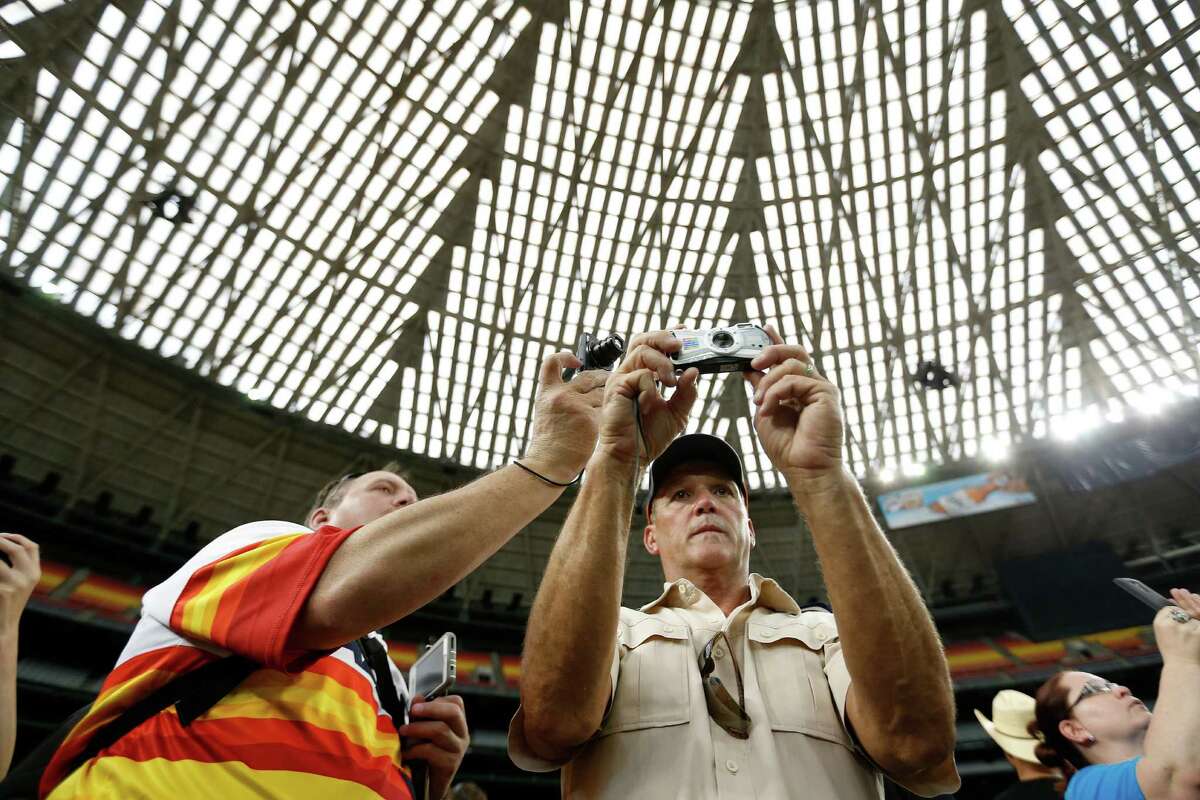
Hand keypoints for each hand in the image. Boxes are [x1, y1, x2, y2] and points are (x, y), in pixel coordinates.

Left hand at [0, 534, 39, 644]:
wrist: (4, 629)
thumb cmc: (6, 605)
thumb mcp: (19, 586)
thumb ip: (17, 568)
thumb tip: (4, 544)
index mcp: (35, 574)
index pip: (31, 547)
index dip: (17, 537)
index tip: (2, 534)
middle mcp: (29, 577)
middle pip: (17, 549)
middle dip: (0, 540)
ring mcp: (16, 584)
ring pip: (0, 562)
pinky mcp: (2, 591)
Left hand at [399, 694, 468, 799]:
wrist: (429, 784)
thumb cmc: (426, 754)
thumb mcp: (424, 731)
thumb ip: (422, 714)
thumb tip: (417, 698)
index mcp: (457, 723)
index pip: (456, 703)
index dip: (436, 701)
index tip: (417, 704)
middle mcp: (462, 734)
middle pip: (453, 713)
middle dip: (430, 709)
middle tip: (412, 711)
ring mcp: (458, 749)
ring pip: (441, 730)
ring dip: (418, 728)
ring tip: (403, 731)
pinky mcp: (450, 764)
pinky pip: (432, 751)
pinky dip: (415, 749)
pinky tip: (406, 752)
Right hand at [523, 351, 606, 482]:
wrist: (550, 464)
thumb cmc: (550, 444)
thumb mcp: (546, 414)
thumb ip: (559, 399)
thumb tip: (579, 388)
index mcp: (547, 393)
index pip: (552, 362)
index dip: (566, 357)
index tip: (577, 361)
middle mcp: (561, 395)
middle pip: (588, 375)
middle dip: (602, 378)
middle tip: (609, 382)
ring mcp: (577, 405)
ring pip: (602, 391)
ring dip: (610, 395)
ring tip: (615, 401)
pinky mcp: (591, 418)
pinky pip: (607, 407)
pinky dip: (612, 411)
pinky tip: (615, 416)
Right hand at [597, 331, 698, 465]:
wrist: (632, 456)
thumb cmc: (647, 436)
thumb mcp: (677, 413)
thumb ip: (687, 393)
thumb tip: (694, 371)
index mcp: (643, 375)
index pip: (653, 346)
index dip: (668, 335)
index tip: (686, 331)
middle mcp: (630, 373)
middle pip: (643, 339)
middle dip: (663, 336)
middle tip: (680, 345)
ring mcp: (621, 378)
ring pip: (642, 351)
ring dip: (663, 363)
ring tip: (671, 381)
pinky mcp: (616, 387)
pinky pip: (640, 375)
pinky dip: (652, 387)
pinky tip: (652, 403)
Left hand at [744, 326, 844, 481]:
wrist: (805, 470)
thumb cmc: (788, 448)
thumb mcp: (766, 411)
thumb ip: (762, 388)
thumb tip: (751, 368)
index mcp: (799, 389)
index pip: (788, 358)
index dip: (776, 341)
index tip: (763, 328)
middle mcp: (813, 385)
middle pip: (795, 351)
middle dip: (771, 350)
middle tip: (753, 362)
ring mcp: (821, 388)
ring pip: (792, 363)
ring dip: (768, 381)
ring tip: (759, 401)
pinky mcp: (826, 394)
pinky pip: (795, 379)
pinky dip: (776, 392)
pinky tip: (768, 408)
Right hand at [1153, 590, 1199, 665]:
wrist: (1182, 666)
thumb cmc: (1172, 651)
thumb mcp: (1162, 634)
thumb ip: (1165, 619)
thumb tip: (1174, 604)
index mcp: (1159, 623)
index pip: (1168, 609)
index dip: (1174, 613)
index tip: (1176, 620)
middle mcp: (1171, 624)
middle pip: (1181, 611)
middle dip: (1184, 619)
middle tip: (1183, 633)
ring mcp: (1185, 628)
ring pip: (1192, 618)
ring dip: (1193, 626)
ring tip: (1187, 639)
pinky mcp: (1198, 632)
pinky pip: (1199, 625)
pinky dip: (1198, 631)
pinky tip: (1194, 640)